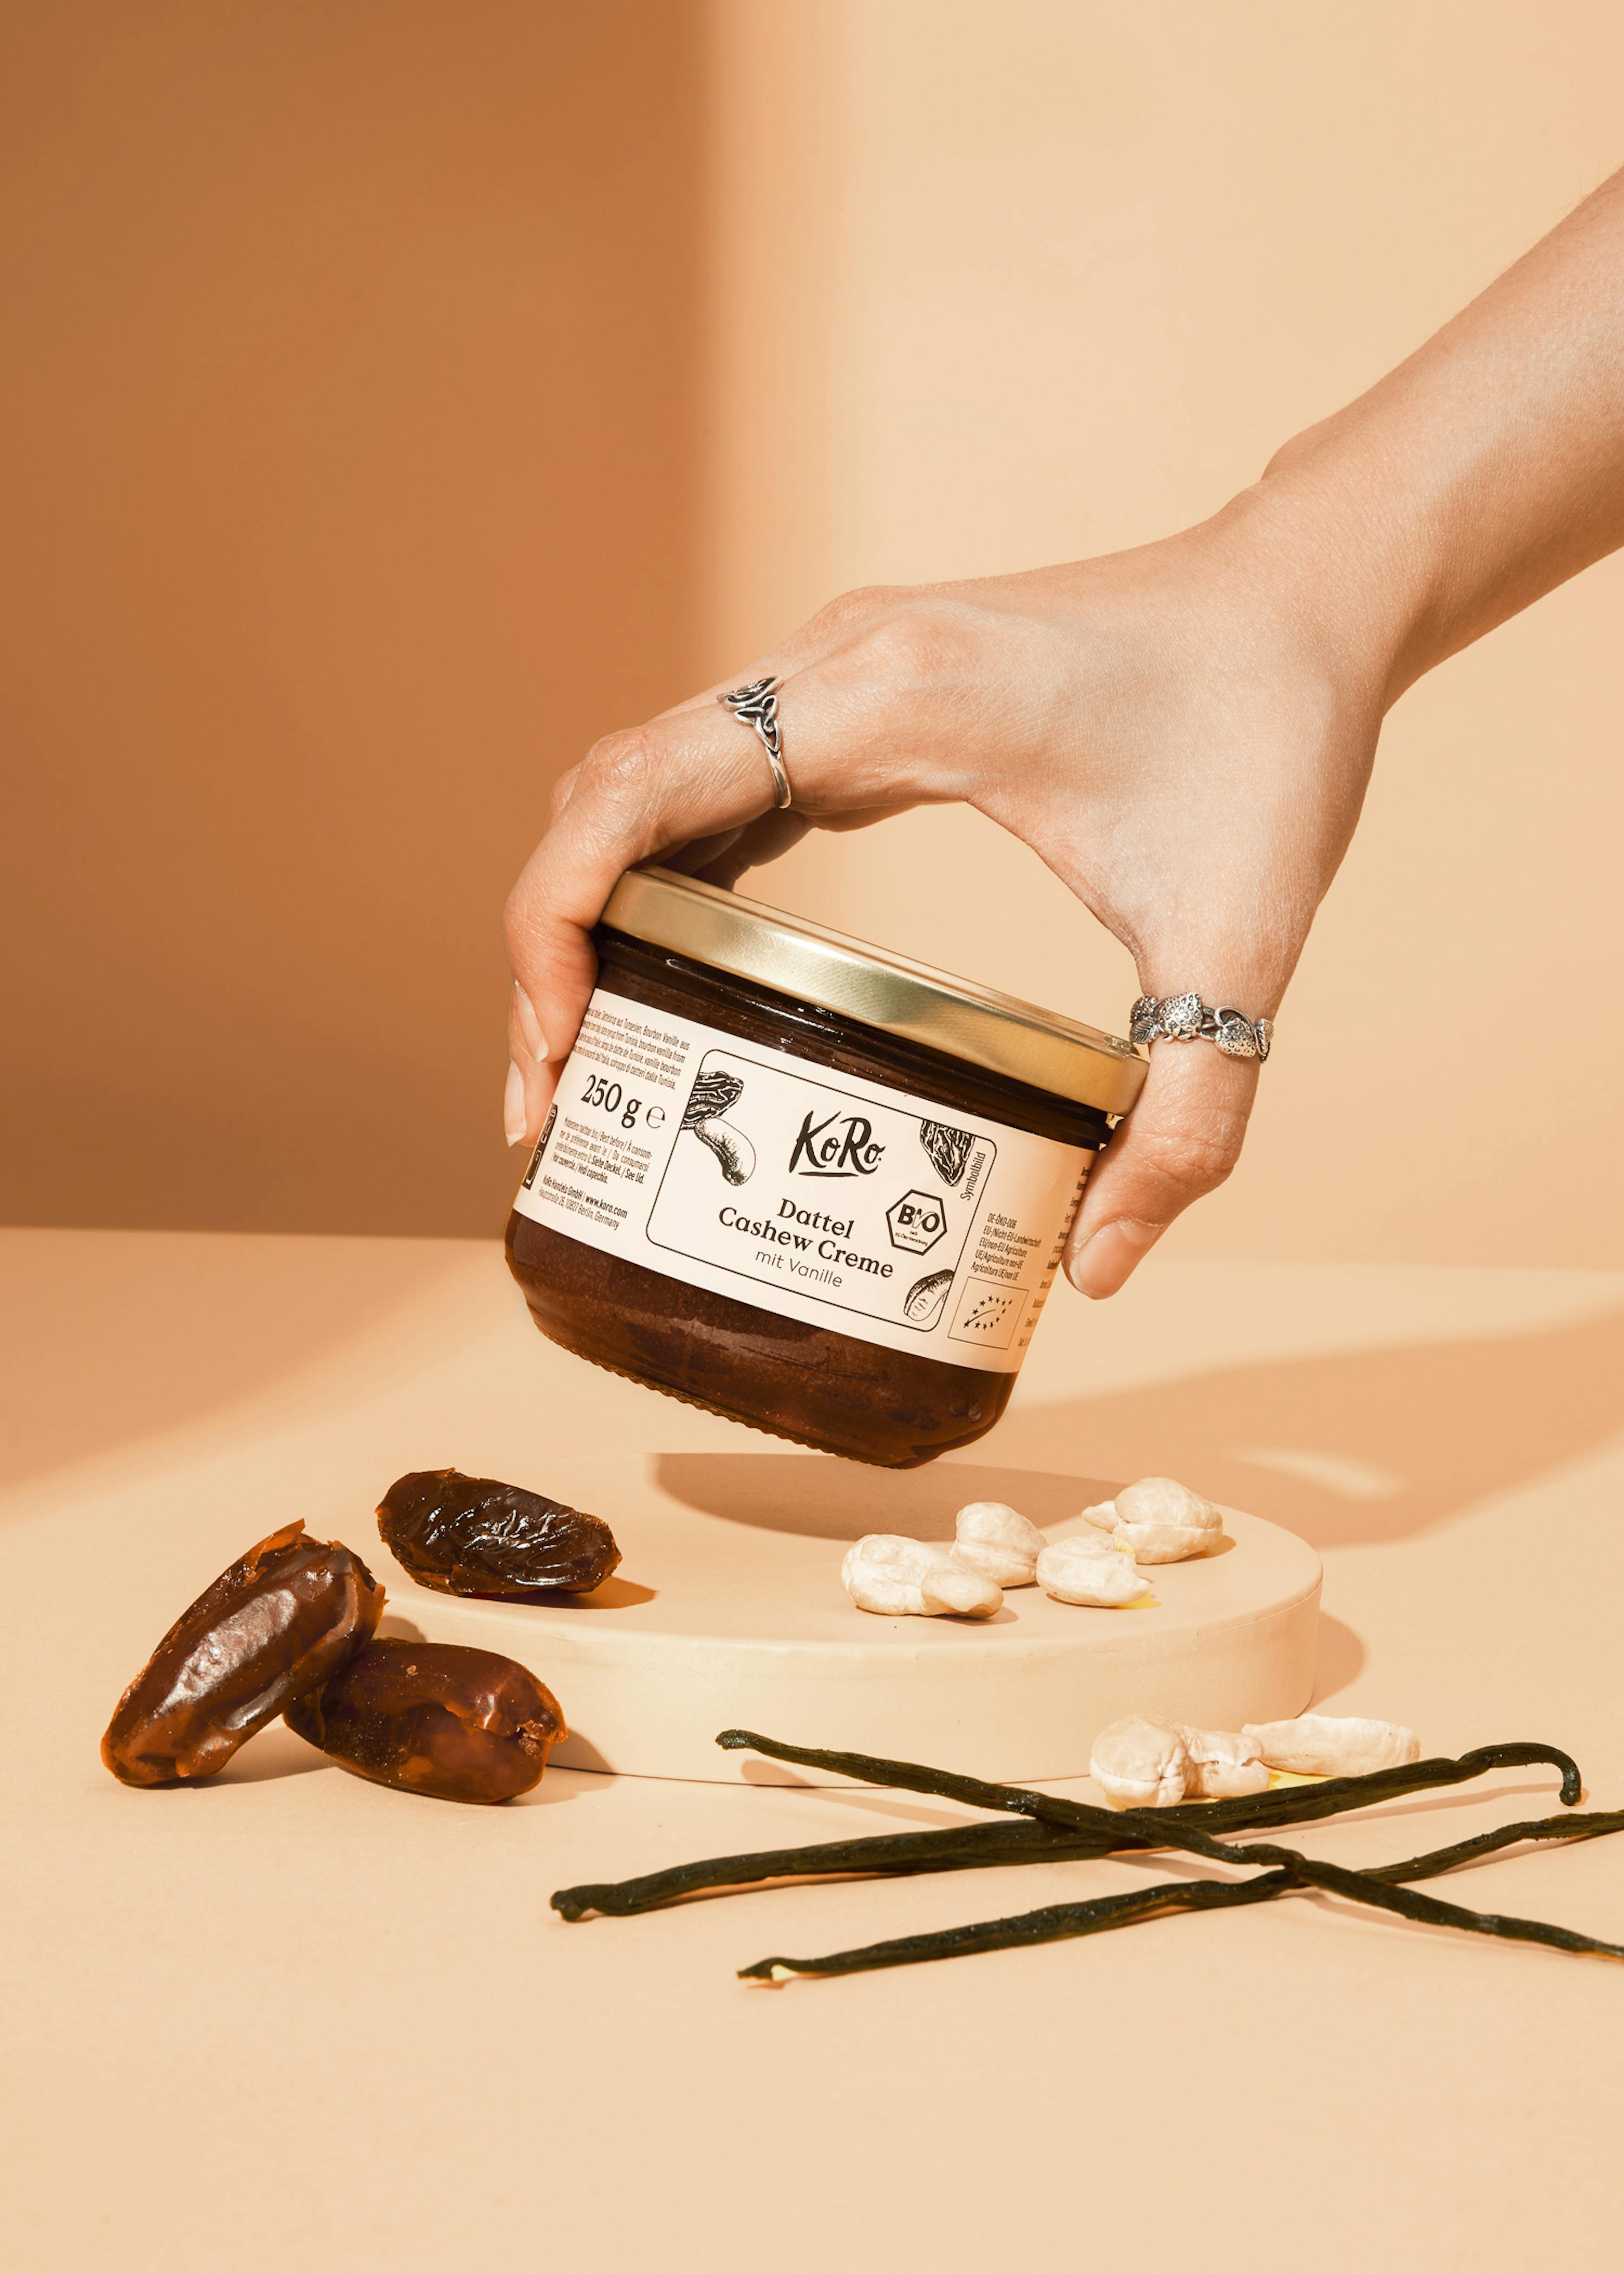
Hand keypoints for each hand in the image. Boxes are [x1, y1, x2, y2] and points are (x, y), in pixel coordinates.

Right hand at [503, 487, 1389, 1295]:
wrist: (1306, 597)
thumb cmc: (1270, 730)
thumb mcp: (1239, 940)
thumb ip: (1189, 1117)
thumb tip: (1094, 1268)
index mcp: (881, 699)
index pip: (631, 799)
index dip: (555, 928)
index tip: (558, 1058)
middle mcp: (828, 666)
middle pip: (605, 799)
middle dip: (551, 949)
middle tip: (553, 1103)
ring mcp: (836, 673)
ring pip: (643, 784)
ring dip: (594, 909)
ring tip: (589, 1056)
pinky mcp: (861, 698)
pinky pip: (713, 783)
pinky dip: (664, 877)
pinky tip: (681, 980)